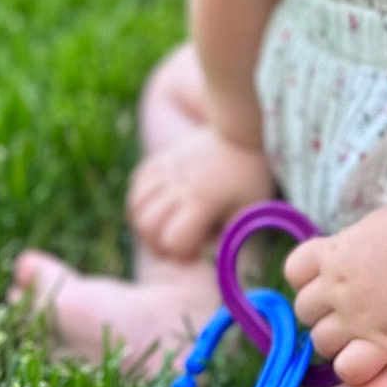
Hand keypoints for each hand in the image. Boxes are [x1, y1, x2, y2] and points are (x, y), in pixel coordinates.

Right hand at [127, 125, 276, 261]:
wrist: (243, 131)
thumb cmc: (250, 176)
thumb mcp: (250, 210)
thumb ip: (230, 237)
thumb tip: (207, 256)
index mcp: (204, 200)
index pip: (174, 239)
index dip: (181, 253)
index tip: (196, 253)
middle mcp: (181, 184)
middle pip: (147, 225)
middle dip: (157, 244)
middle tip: (176, 244)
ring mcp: (169, 169)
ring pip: (137, 204)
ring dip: (145, 223)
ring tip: (164, 227)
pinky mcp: (163, 158)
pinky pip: (137, 181)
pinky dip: (141, 199)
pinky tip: (158, 205)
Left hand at [284, 202, 386, 384]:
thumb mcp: (367, 228)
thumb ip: (345, 249)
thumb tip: (339, 262)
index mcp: (332, 254)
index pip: (293, 271)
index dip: (307, 278)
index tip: (326, 279)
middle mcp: (336, 287)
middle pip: (303, 311)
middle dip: (321, 310)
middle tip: (347, 308)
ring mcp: (356, 318)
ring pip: (320, 343)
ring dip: (335, 340)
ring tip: (360, 332)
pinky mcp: (382, 344)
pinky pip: (347, 370)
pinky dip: (353, 366)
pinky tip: (371, 354)